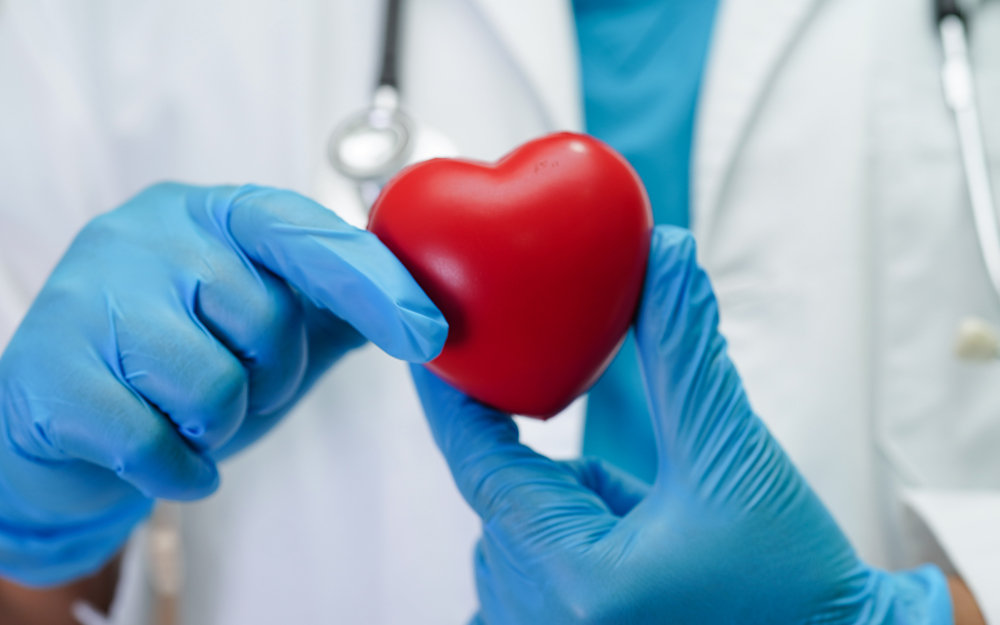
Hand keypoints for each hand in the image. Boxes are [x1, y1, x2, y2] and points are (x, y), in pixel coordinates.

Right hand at [0, 183, 446, 586]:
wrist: (68, 429)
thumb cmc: (180, 368)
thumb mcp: (264, 328)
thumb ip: (336, 305)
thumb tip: (423, 302)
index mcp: (210, 213)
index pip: (304, 232)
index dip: (372, 281)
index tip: (427, 332)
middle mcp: (146, 235)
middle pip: (265, 318)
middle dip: (269, 375)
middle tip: (231, 383)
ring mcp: (88, 297)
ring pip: (213, 384)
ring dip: (218, 425)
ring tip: (185, 414)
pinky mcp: (49, 374)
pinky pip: (155, 442)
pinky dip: (177, 469)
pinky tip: (160, 456)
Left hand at [412, 226, 951, 623]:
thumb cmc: (795, 586)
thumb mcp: (733, 458)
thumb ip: (686, 353)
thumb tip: (664, 257)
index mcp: (574, 577)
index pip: (477, 463)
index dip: (450, 394)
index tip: (431, 342)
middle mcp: (541, 618)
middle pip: (505, 493)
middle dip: (543, 453)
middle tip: (604, 440)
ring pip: (522, 522)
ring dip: (567, 496)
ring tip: (649, 520)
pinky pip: (538, 558)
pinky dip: (574, 527)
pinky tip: (640, 547)